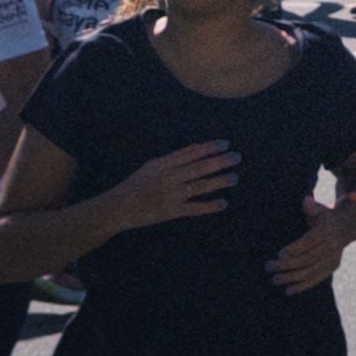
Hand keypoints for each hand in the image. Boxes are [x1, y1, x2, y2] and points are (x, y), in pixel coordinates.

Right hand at [111, 140, 237, 231]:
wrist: (118, 207)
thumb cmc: (136, 184)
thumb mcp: (152, 166)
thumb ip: (175, 158)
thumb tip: (198, 148)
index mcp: (164, 164)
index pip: (191, 153)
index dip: (209, 148)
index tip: (225, 144)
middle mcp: (169, 178)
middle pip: (199, 167)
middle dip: (219, 162)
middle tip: (237, 157)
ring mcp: (171, 195)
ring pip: (200, 186)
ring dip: (219, 181)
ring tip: (234, 177)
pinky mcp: (171, 212)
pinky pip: (194, 208)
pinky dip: (209, 206)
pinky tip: (223, 203)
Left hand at [268, 195, 353, 292]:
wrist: (346, 227)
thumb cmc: (325, 217)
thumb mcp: (320, 209)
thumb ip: (311, 206)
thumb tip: (306, 200)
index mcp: (326, 231)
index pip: (309, 242)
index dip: (295, 248)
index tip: (280, 254)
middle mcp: (331, 247)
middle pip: (307, 259)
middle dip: (287, 265)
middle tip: (269, 267)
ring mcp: (332, 259)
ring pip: (310, 271)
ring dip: (291, 277)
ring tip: (275, 280)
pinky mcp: (331, 268)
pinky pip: (316, 279)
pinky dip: (302, 286)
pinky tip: (288, 291)